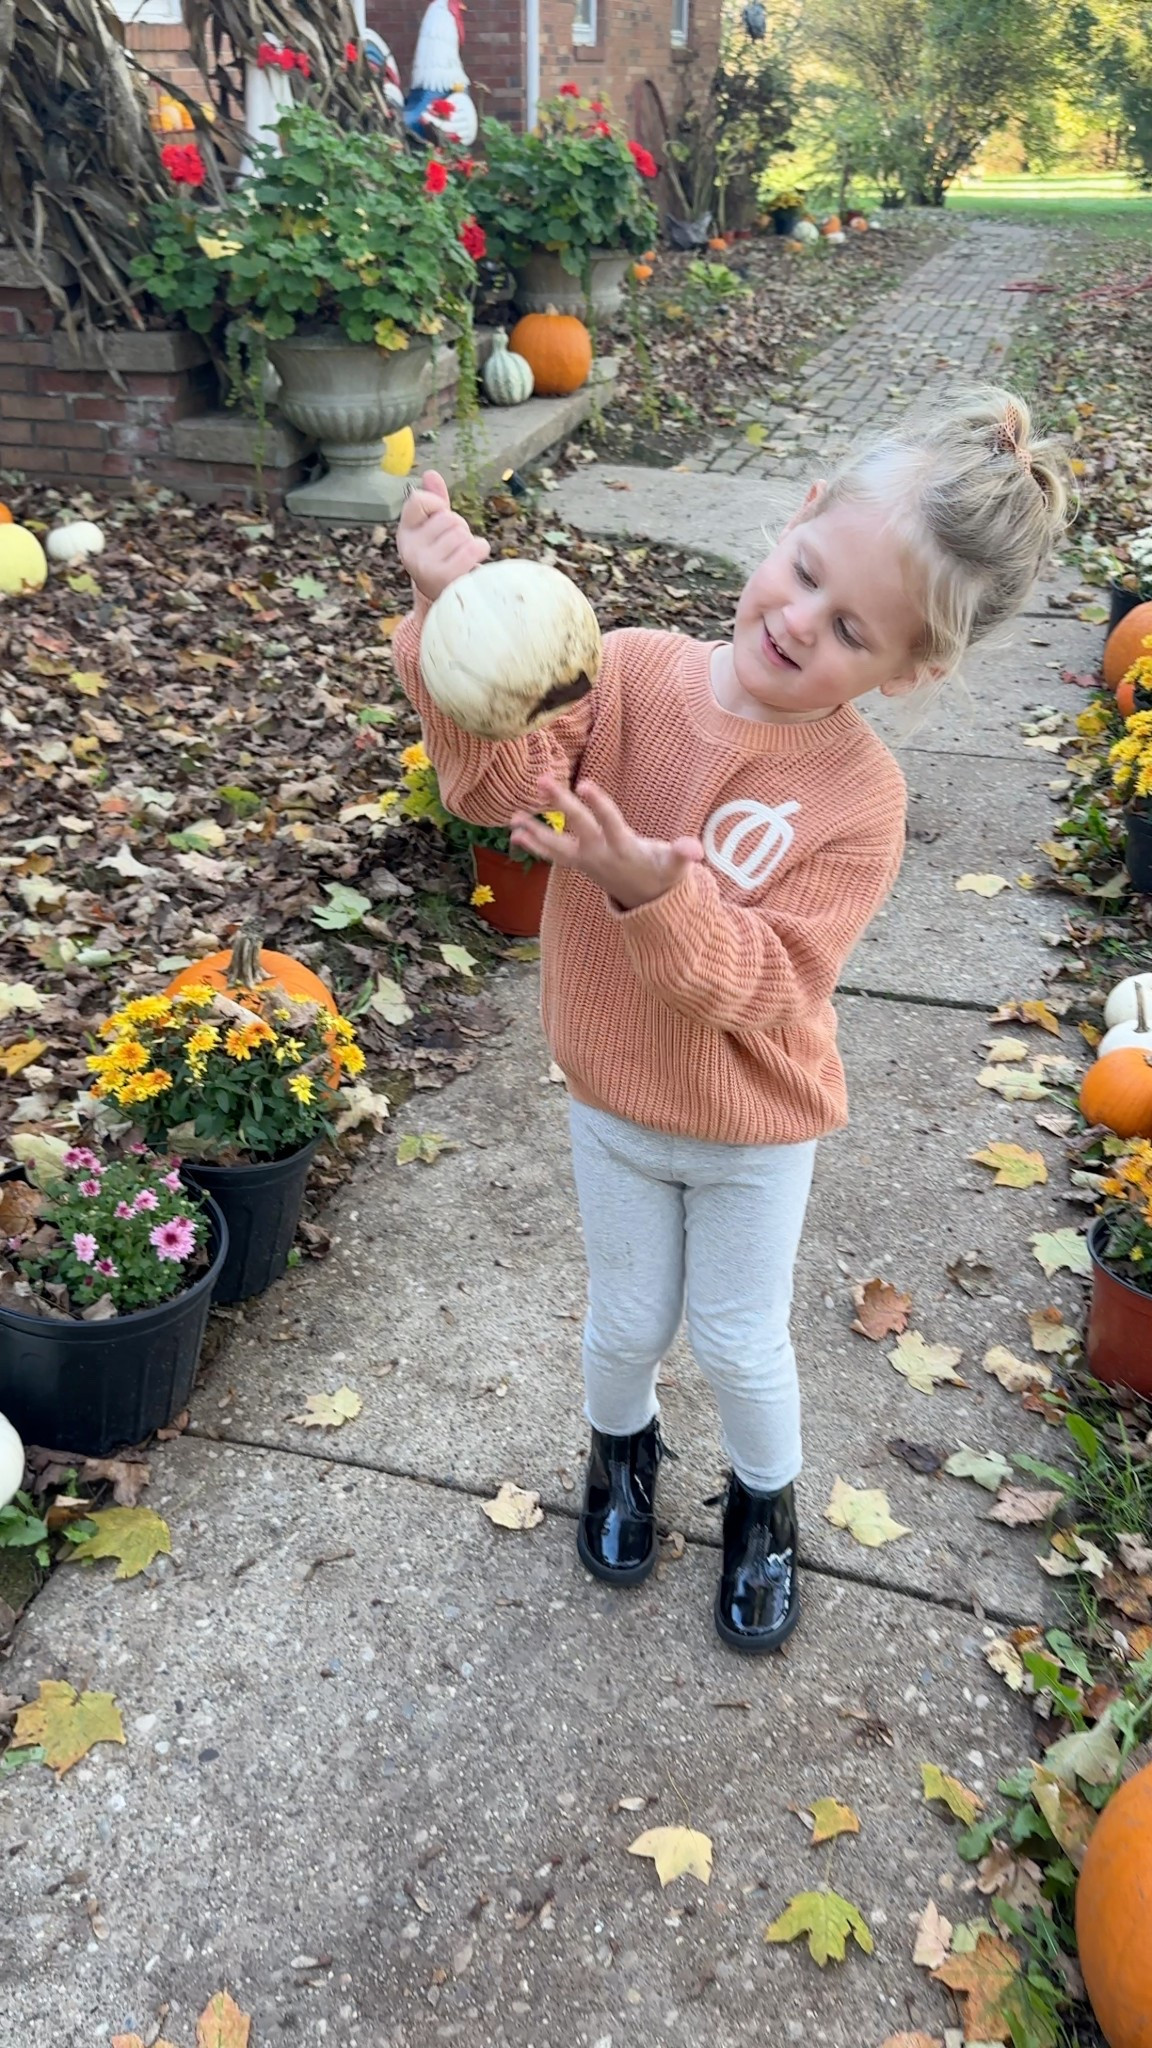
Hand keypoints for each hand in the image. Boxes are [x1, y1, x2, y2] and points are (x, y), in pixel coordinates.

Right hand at [396, 469, 489, 603]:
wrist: (446, 598)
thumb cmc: (443, 557)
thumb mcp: (435, 528)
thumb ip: (434, 500)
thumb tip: (430, 473)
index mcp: (405, 532)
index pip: (418, 500)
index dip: (437, 505)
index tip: (439, 520)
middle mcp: (409, 548)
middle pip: (448, 518)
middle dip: (459, 529)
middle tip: (455, 547)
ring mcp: (424, 564)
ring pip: (461, 533)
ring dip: (470, 542)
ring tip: (461, 557)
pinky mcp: (444, 577)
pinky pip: (472, 548)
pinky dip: (480, 550)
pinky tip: (474, 560)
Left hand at [510, 774, 703, 910]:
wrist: (645, 902)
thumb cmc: (662, 873)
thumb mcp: (675, 866)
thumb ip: (683, 855)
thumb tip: (695, 849)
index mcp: (624, 848)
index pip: (610, 822)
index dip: (599, 804)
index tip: (585, 784)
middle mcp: (601, 854)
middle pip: (578, 825)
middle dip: (560, 803)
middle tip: (541, 780)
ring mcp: (587, 861)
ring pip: (557, 844)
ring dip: (535, 830)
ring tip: (513, 818)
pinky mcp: (579, 864)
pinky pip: (553, 856)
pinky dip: (535, 845)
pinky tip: (515, 833)